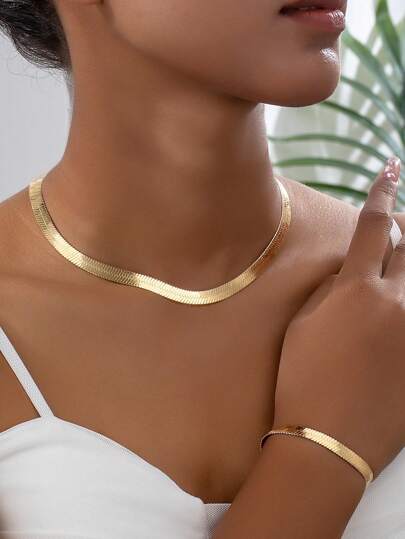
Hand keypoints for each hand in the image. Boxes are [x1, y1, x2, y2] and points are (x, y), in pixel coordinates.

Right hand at [272, 156, 403, 479]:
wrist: (326, 439)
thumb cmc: (301, 379)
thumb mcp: (304, 324)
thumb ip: (332, 288)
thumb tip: (352, 267)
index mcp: (357, 289)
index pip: (375, 224)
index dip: (383, 191)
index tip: (391, 169)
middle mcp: (396, 302)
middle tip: (400, 228)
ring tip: (395, 273)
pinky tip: (396, 311)